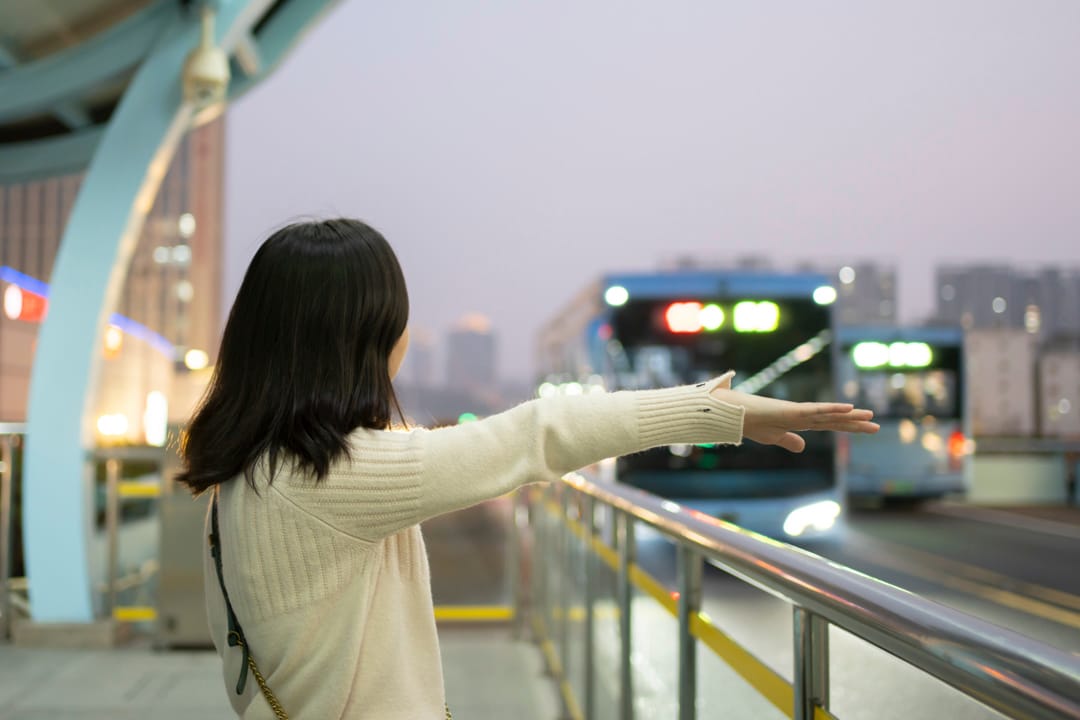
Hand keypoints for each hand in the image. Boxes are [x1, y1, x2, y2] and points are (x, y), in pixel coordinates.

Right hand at [710, 373, 878, 452]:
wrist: (734, 416)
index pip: (830, 425)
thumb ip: (789, 441)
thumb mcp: (774, 437)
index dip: (849, 427)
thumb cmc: (751, 424)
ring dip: (850, 415)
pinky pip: (816, 410)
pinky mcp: (793, 410)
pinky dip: (833, 409)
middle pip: (835, 420)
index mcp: (800, 423)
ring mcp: (799, 412)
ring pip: (830, 414)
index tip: (867, 428)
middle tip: (877, 425)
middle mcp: (803, 415)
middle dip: (856, 422)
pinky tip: (848, 408)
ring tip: (870, 415)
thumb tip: (803, 447)